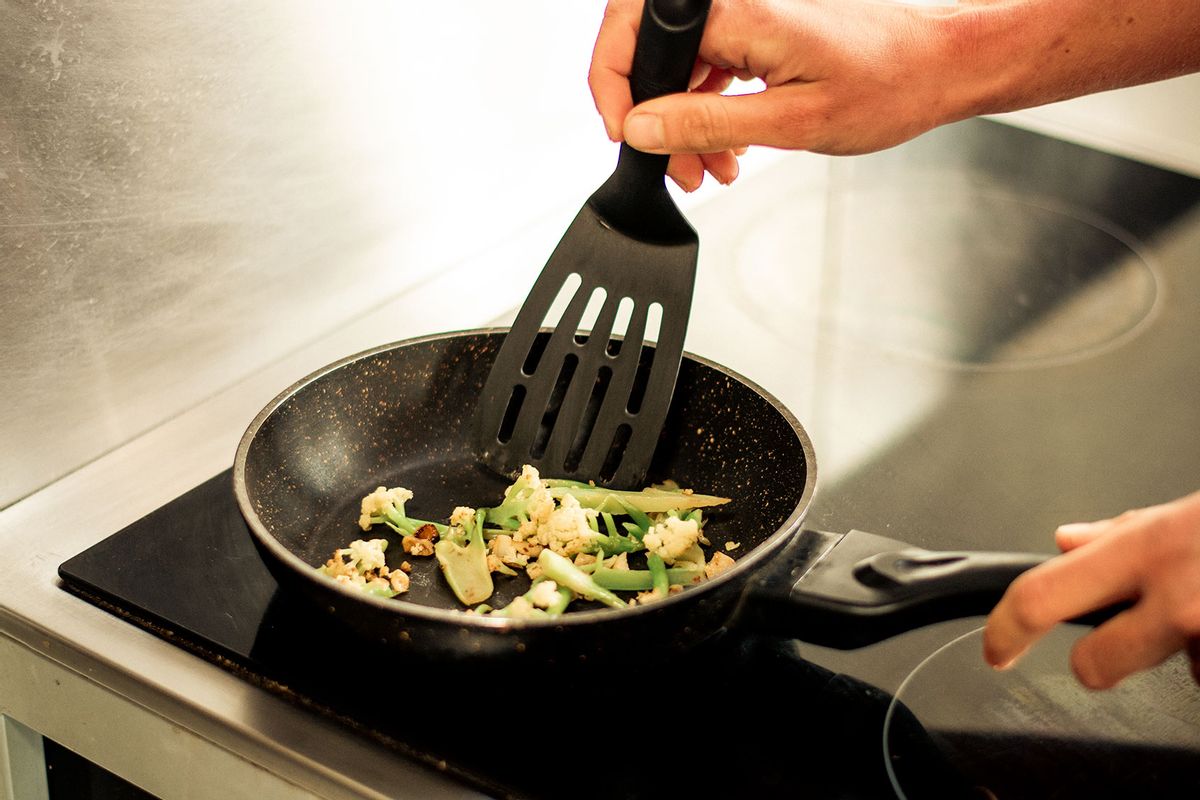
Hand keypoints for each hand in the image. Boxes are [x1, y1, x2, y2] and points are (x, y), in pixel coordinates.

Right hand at [588, 0, 960, 189]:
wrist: (934, 69)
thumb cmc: (887, 86)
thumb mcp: (790, 123)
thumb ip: (706, 124)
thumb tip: (641, 128)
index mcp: (738, 10)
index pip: (633, 35)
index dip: (615, 89)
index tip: (628, 136)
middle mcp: (734, 2)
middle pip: (647, 49)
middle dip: (649, 115)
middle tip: (674, 164)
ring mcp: (744, 14)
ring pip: (676, 66)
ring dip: (680, 123)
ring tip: (709, 167)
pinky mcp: (754, 29)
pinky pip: (705, 67)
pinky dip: (704, 111)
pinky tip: (725, 147)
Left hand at [983, 491, 1199, 688]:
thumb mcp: (1178, 517)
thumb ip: (1115, 535)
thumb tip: (1066, 541)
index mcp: (1146, 549)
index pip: (1043, 596)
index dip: (1007, 629)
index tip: (996, 647)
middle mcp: (1176, 599)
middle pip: (1094, 665)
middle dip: (1093, 661)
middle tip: (1110, 640)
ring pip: (1155, 670)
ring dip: (1168, 649)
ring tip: (1195, 606)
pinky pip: (1199, 672)